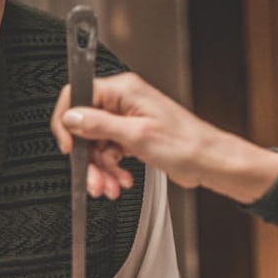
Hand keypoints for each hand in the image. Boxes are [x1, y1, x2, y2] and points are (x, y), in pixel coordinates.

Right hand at [51, 72, 277, 203]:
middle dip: (88, 157)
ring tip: (111, 186)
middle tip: (94, 179)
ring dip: (101, 169)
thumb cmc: (186, 145)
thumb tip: (71, 118)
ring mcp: (129, 120)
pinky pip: (111, 152)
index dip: (68, 122)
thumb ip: (99, 125)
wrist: (210, 162)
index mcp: (124, 90)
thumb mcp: (136, 136)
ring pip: (97, 144)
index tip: (68, 146)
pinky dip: (112, 169)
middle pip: (85, 126)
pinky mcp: (134, 136)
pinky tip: (122, 180)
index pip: (77, 95)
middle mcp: (124, 101)